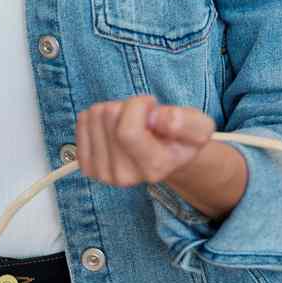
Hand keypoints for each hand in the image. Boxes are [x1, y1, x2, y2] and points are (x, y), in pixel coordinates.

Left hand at [74, 95, 214, 186]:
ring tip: (130, 122)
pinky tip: (114, 127)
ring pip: (94, 116)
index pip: (128, 131)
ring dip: (113, 110)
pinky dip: (97, 116)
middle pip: (109, 117)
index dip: (138, 106)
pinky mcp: (88, 166)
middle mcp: (125, 177)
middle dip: (126, 106)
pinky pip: (82, 121)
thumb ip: (186, 122)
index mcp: (154, 168)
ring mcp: (104, 174)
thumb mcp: (199, 126)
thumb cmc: (180, 137)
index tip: (152, 106)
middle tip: (143, 118)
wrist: (165, 155)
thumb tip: (159, 119)